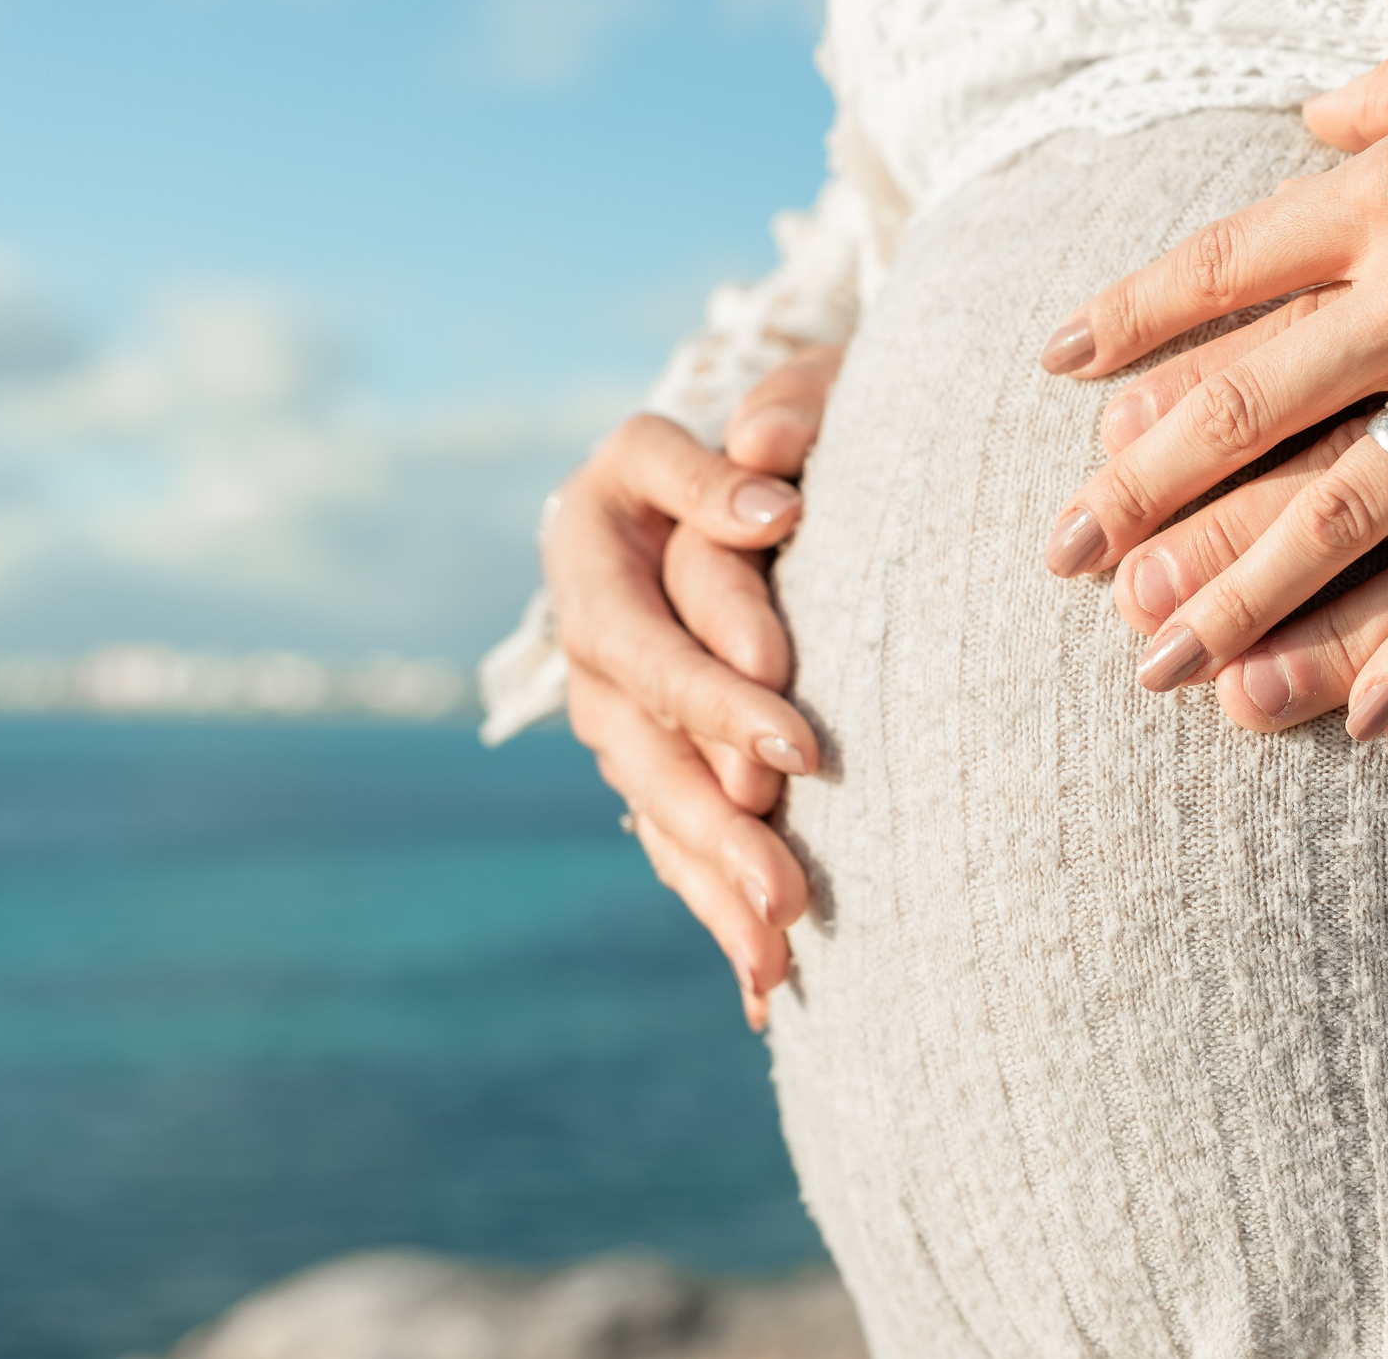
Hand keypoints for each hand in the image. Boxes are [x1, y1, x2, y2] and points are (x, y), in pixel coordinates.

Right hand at [549, 345, 841, 1026]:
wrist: (770, 466)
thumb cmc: (794, 423)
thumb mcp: (786, 397)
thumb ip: (773, 423)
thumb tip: (772, 472)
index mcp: (599, 530)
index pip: (644, 622)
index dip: (711, 682)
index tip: (793, 734)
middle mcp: (593, 624)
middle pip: (640, 729)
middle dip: (714, 805)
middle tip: (789, 878)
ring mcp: (614, 698)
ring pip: (652, 794)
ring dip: (712, 876)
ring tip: (781, 945)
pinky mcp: (654, 751)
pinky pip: (673, 838)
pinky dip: (715, 908)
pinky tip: (766, 990)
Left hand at [1040, 0, 1387, 736]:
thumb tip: (1313, 117)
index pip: (1222, 265)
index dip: (1130, 324)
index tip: (1056, 374)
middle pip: (1244, 404)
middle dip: (1140, 492)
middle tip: (1061, 560)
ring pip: (1338, 509)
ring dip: (1242, 597)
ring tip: (1163, 666)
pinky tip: (1366, 717)